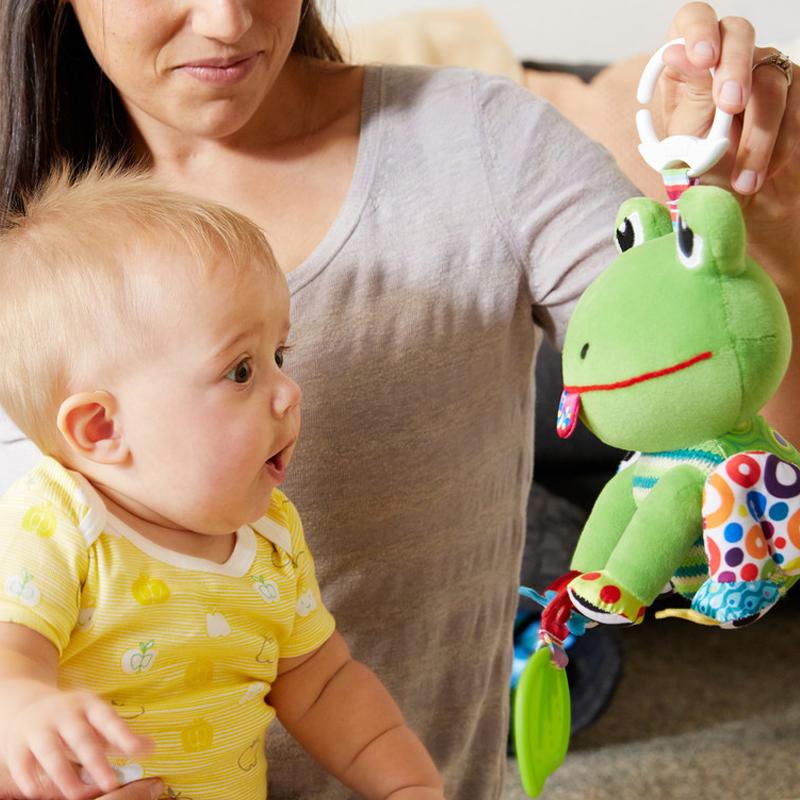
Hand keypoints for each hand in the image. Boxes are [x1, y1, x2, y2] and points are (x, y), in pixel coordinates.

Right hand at [2, 688, 151, 799]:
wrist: (25, 706)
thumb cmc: (72, 719)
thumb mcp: (96, 718)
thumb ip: (120, 735)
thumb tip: (151, 748)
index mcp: (88, 705)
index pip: (108, 719)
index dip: (123, 734)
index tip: (138, 751)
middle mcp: (64, 714)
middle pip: (81, 738)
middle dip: (96, 761)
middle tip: (112, 784)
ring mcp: (40, 728)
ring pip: (51, 751)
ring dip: (63, 773)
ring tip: (76, 795)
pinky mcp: (18, 745)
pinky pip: (22, 762)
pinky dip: (30, 778)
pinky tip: (39, 793)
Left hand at [660, 3, 799, 264]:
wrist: (739, 200)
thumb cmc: (704, 167)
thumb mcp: (687, 137)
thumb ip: (689, 93)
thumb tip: (675, 52)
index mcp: (690, 63)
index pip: (693, 20)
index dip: (697, 30)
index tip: (701, 57)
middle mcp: (729, 57)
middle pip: (738, 35)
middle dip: (734, 71)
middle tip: (730, 106)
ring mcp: (766, 70)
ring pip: (770, 81)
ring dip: (758, 134)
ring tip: (744, 180)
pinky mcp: (796, 91)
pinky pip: (796, 107)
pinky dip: (779, 145)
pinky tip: (762, 174)